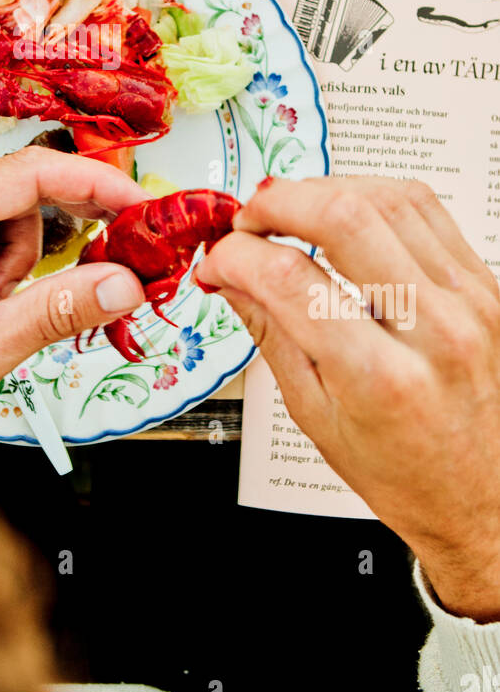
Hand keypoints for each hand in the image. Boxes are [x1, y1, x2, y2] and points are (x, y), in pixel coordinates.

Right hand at [195, 176, 499, 621]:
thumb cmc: (410, 475)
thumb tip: (229, 275)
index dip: (236, 255)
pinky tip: (348, 214)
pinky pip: (428, 211)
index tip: (218, 259)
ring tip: (291, 211)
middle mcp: (436, 330)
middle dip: (277, 202)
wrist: (488, 501)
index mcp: (381, 379)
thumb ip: (271, 333)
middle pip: (344, 216)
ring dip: (325, 190)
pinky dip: (376, 199)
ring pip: (390, 198)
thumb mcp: (318, 418)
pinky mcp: (488, 286)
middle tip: (249, 220)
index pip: (288, 279)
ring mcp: (472, 301)